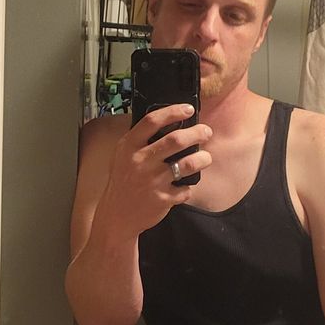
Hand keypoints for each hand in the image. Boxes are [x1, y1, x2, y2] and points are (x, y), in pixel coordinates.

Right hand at [101, 104, 212, 237]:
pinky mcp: (162, 199)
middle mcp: (140, 161)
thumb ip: (139, 140)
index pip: (152, 121)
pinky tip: (185, 185)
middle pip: (175, 140)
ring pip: (187, 164)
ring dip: (202, 158)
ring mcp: (152, 181)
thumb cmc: (124, 181)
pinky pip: (185, 189)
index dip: (172, 112)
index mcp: (129, 147)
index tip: (188, 109)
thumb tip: (166, 121)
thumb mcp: (122, 156)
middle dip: (197, 133)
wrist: (117, 214)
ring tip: (205, 157)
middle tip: (206, 132)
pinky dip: (188, 186)